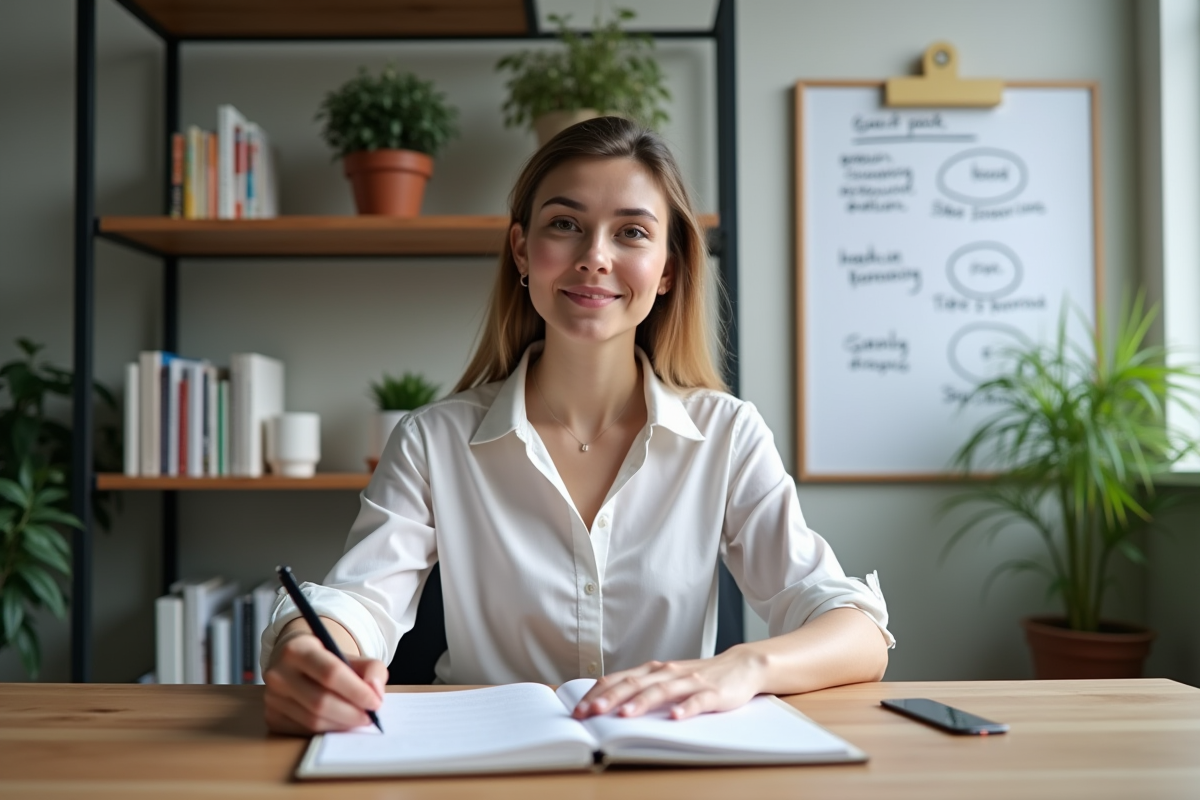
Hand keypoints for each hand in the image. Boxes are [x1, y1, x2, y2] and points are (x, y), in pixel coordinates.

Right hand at [263, 632, 387, 734]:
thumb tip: (376, 693)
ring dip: (341, 725)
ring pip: (313, 720)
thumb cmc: (328, 661)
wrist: (296, 664)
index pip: (330, 673)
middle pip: (320, 701)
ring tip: (358, 720)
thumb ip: (372, 669)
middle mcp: (278, 672)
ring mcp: (271, 697)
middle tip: (370, 717)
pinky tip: (339, 724)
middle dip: (351, 713)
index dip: (356, 691)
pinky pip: (304, 731)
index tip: (375, 702)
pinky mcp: (271, 717)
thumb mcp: (350, 656)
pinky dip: (327, 731)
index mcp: (298, 648)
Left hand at [572, 646, 766, 720]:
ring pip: (662, 691)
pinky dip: (685, 709)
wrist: (739, 666)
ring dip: (641, 703)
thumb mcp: (665, 680)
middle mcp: (667, 672)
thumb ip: (641, 689)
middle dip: (610, 699)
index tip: (578, 710)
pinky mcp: (712, 692)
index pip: (618, 679)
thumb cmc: (696, 677)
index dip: (597, 694)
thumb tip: (606, 705)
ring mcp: (690, 681)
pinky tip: (674, 718)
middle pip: (634, 684)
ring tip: (625, 715)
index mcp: (653, 670)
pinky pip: (696, 701)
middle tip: (591, 713)